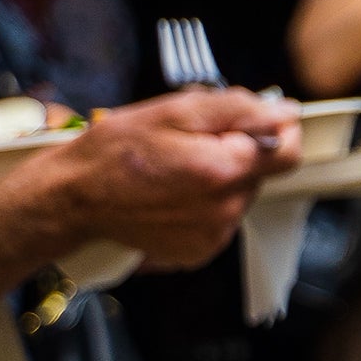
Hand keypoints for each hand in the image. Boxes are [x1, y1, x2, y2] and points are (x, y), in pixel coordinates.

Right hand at [36, 89, 299, 268]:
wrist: (71, 199)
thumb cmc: (115, 151)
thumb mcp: (174, 111)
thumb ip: (239, 109)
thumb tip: (286, 112)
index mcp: (225, 171)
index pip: (289, 150)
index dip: (276, 129)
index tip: (252, 119)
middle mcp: (226, 209)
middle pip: (260, 172)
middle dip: (237, 151)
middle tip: (190, 142)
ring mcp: (213, 236)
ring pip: (240, 195)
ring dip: (219, 178)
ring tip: (175, 169)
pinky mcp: (198, 251)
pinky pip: (220, 219)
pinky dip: (205, 203)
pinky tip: (172, 194)